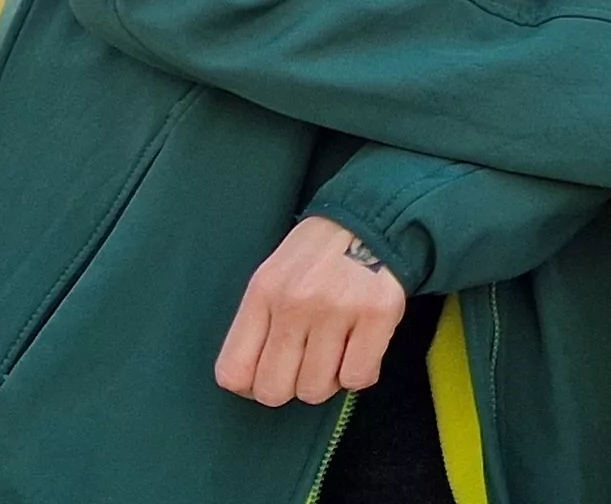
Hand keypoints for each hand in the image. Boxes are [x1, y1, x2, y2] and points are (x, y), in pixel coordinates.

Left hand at [216, 216, 406, 405]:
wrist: (372, 220)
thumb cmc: (318, 256)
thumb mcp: (273, 276)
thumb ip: (260, 323)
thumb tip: (252, 381)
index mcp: (263, 292)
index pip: (234, 372)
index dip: (251, 386)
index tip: (269, 375)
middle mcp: (295, 303)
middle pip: (274, 390)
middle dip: (290, 388)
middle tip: (306, 366)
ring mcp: (337, 310)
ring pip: (315, 390)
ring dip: (327, 381)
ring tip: (336, 354)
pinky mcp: (376, 315)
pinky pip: (357, 378)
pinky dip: (359, 373)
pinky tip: (360, 350)